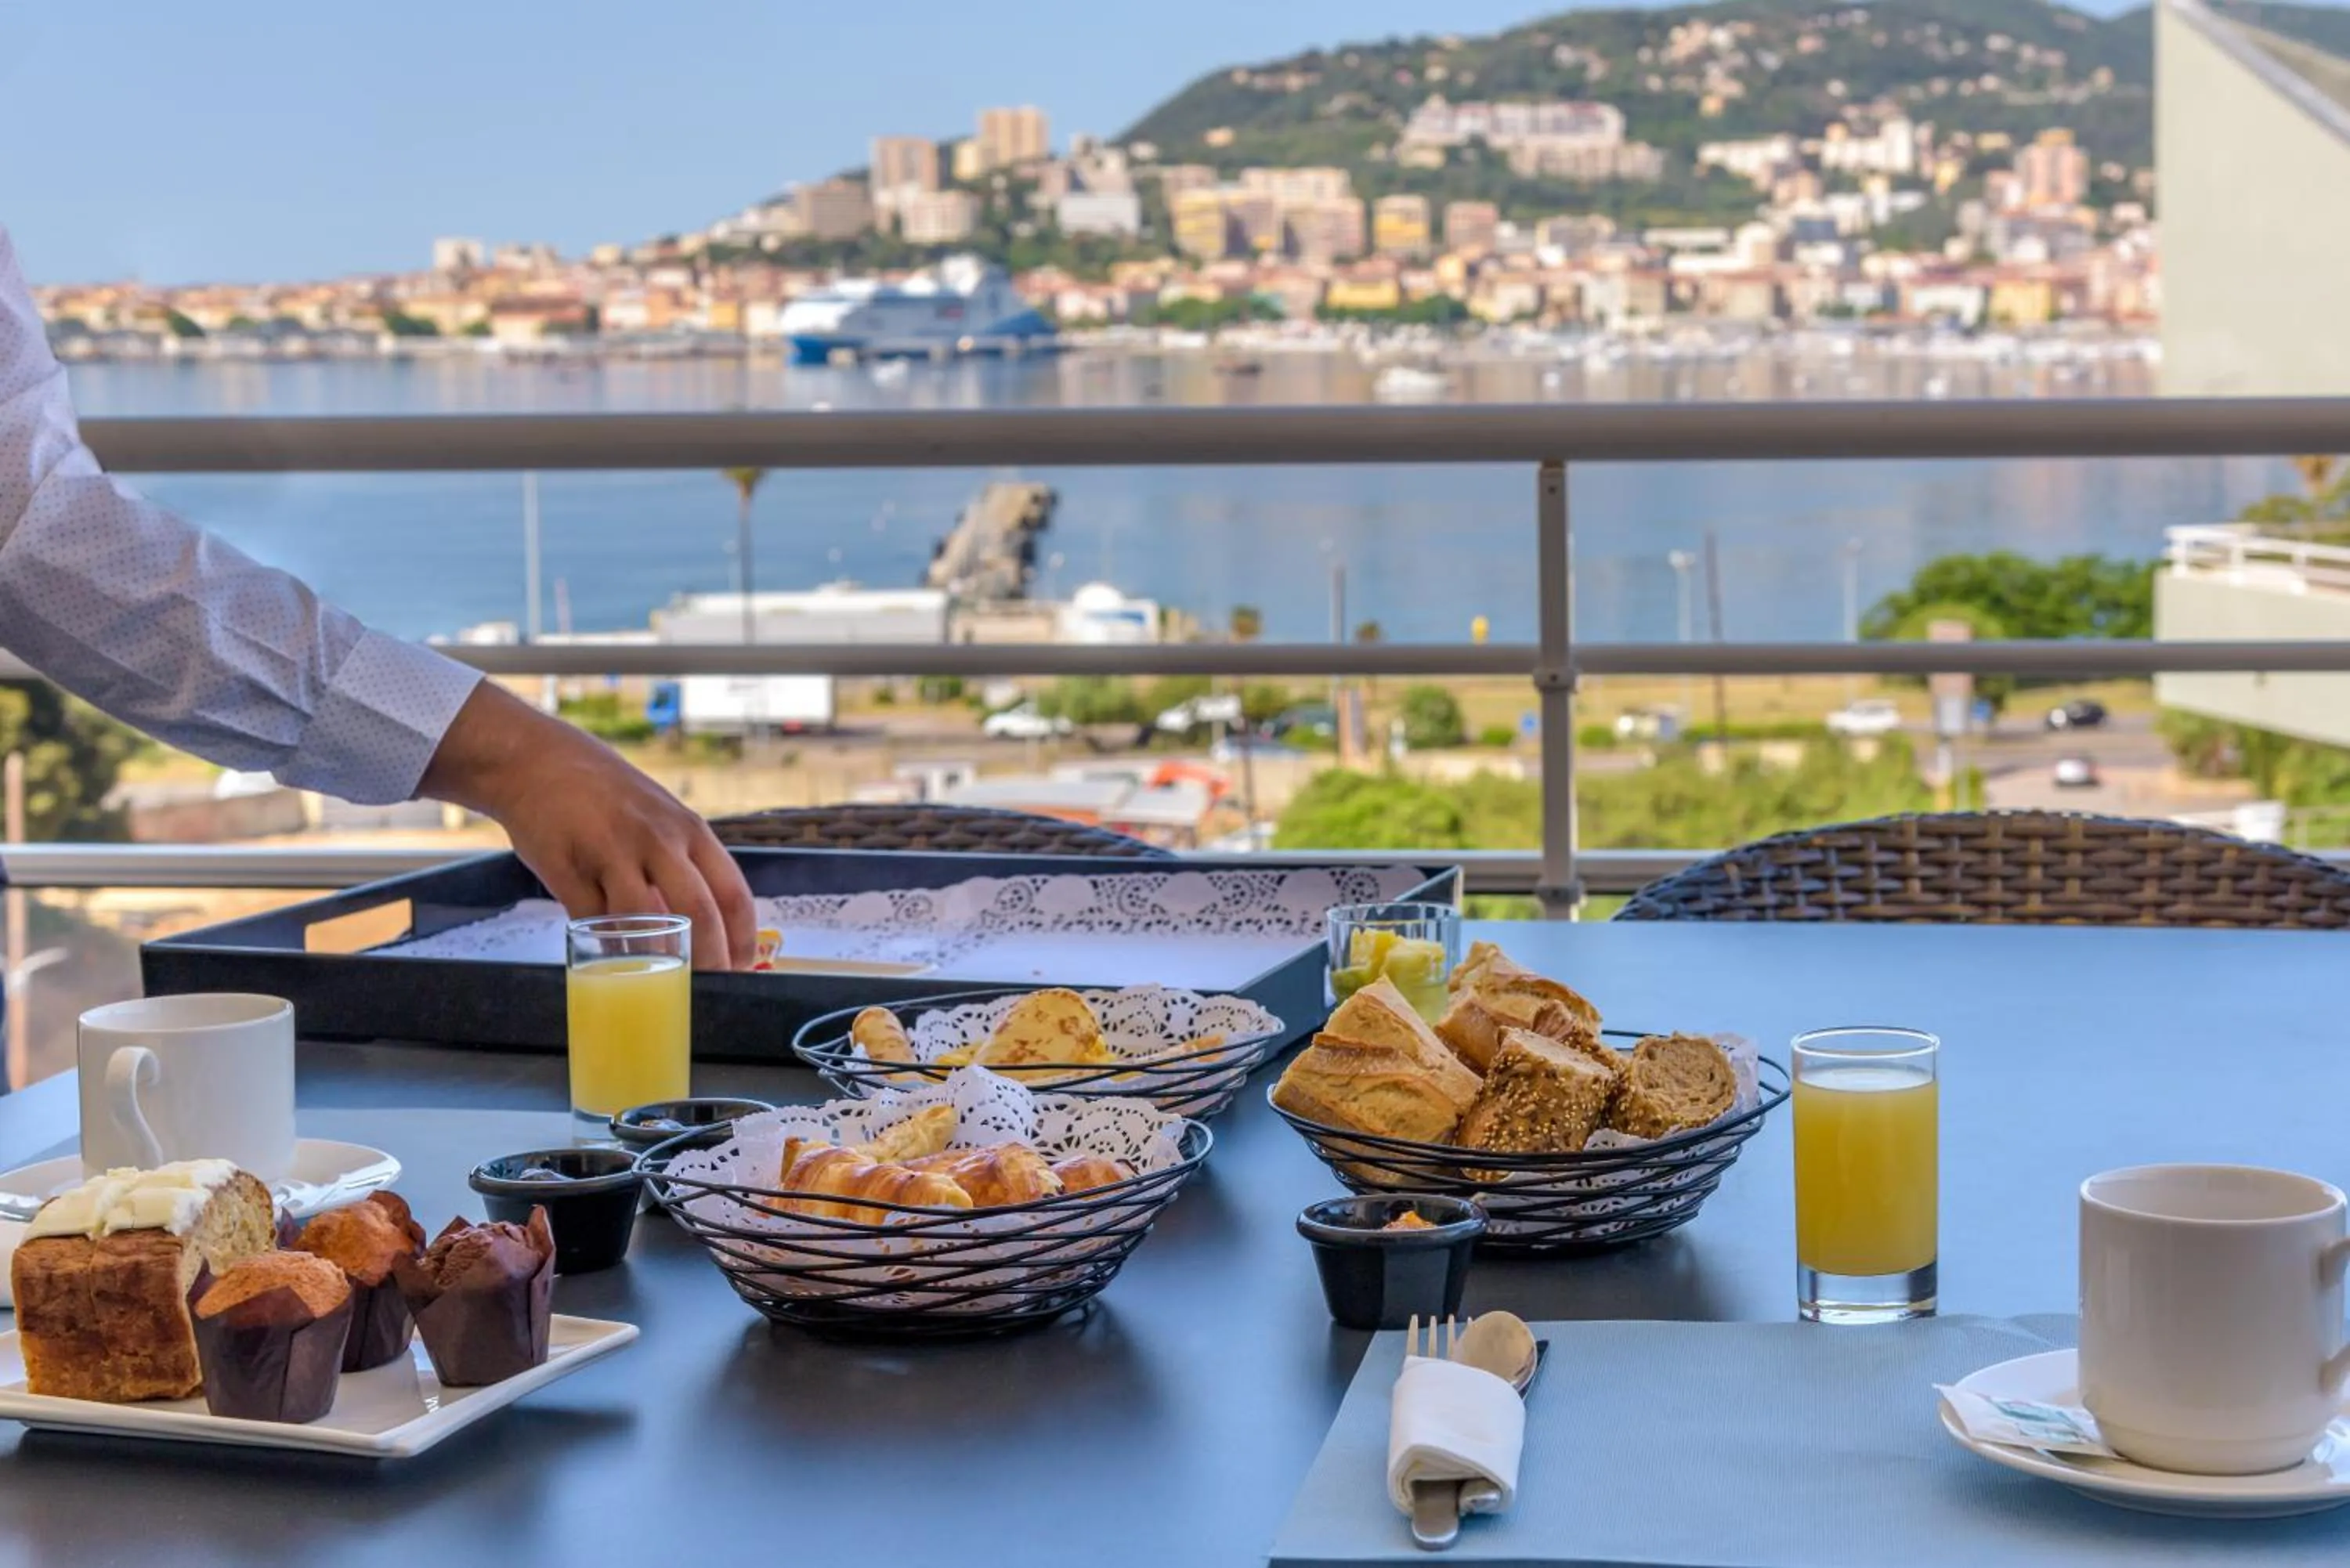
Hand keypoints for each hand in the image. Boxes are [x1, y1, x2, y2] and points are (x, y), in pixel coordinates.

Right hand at [419, 683, 755, 969]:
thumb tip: (705, 928)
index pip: (732, 892)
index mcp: (690, 830)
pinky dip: (605, 946)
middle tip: (705, 988)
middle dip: (707, 960)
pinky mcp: (568, 868)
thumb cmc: (608, 797)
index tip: (742, 967)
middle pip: (698, 912)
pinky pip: (594, 922)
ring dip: (653, 960)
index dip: (741, 938)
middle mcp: (658, 840)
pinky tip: (610, 957)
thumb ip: (680, 867)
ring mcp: (612, 853)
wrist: (538, 761)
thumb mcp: (660, 819)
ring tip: (657, 982)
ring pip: (644, 922)